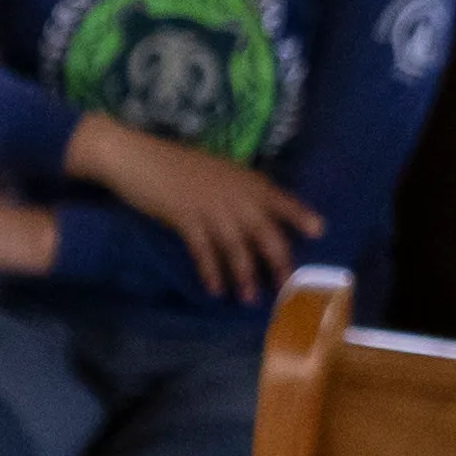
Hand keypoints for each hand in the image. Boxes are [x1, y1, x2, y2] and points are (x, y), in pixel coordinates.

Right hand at [64, 116, 320, 304]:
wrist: (137, 157)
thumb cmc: (175, 164)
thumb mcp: (216, 171)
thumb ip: (238, 189)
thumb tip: (255, 212)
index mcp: (244, 180)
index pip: (280, 200)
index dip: (299, 216)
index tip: (318, 232)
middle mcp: (235, 195)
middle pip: (264, 232)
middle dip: (278, 261)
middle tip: (286, 286)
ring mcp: (211, 207)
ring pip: (236, 247)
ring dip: (245, 275)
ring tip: (250, 298)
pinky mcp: (185, 219)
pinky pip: (203, 251)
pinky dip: (210, 271)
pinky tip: (215, 290)